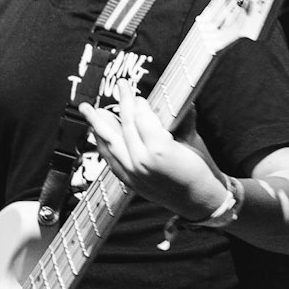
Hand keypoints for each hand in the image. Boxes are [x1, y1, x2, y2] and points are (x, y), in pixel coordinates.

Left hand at [78, 89, 231, 222]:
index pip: (141, 116)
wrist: (200, 202)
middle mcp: (141, 161)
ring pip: (110, 143)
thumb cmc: (200, 171)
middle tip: (120, 86)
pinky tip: (98, 137)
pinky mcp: (130, 182)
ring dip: (98, 124)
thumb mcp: (194, 141)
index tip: (140, 96)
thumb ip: (183, 120)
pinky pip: (110, 160)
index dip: (139, 103)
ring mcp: (133, 173)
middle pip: (125, 125)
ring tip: (88, 110)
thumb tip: (182, 103)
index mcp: (158, 148)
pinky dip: (103, 146)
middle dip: (122, 103)